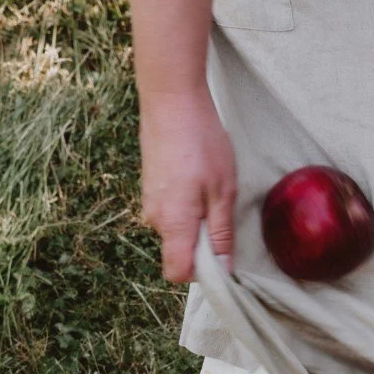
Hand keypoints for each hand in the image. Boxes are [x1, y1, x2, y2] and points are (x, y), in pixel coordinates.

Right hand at [138, 86, 237, 282]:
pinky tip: (197, 179)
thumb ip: (221, 233)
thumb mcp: (223, 191)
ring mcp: (149, 202)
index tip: (221, 257)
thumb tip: (224, 267)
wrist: (170, 100)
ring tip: (209, 188)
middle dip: (202, 244)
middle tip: (221, 210)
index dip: (202, 273)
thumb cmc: (201, 142)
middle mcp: (154, 218)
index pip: (177, 273)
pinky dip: (186, 206)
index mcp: (173, 223)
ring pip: (175, 231)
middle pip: (178, 252)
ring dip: (195, 221)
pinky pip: (170, 212)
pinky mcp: (149, 188)